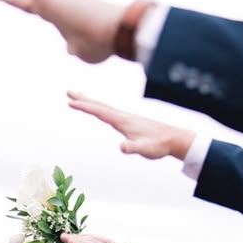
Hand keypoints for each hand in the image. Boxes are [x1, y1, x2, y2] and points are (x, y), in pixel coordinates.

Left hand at [0, 0, 125, 63]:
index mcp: (59, 19)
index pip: (36, 11)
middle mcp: (52, 7)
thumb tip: (69, 50)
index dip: (26, 6)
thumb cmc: (101, 44)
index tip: (20, 2)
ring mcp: (50, 0)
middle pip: (24, 0)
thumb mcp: (84, 53)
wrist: (112, 31)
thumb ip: (75, 49)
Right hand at [67, 91, 195, 159]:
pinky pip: (109, 112)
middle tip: (69, 93)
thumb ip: (132, 148)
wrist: (173, 139)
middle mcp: (123, 116)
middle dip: (84, 99)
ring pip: (104, 107)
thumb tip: (122, 147)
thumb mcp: (143, 149)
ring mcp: (126, 118)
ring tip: (79, 97)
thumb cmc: (158, 145)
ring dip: (90, 102)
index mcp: (123, 121)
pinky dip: (100, 108)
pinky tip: (99, 110)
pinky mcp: (129, 122)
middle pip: (99, 105)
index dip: (85, 107)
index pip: (100, 112)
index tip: (71, 102)